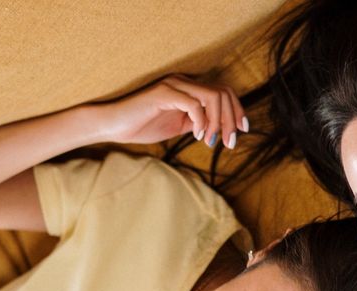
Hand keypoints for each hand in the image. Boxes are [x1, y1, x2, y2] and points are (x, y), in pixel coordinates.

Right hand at [94, 75, 246, 147]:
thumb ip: (199, 123)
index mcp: (189, 88)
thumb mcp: (179, 126)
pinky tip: (196, 135)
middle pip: (223, 93)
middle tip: (229, 143)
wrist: (114, 125)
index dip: (237, 110)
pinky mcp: (164, 93)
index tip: (242, 131)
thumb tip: (221, 129)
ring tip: (211, 140)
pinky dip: (202, 121)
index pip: (224, 92)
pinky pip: (194, 104)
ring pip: (213, 97)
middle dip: (231, 120)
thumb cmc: (143, 125)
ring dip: (218, 122)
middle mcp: (184, 82)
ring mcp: (174, 85)